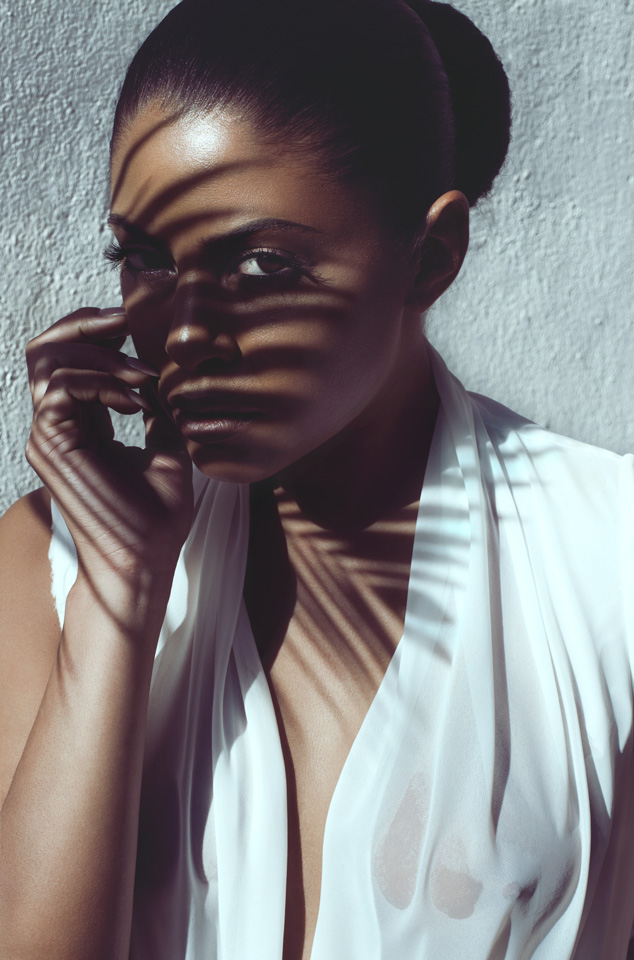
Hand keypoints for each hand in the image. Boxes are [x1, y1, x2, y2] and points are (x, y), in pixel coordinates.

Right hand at [25, 307, 192, 630]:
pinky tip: (135, 399)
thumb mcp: (169, 452)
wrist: (145, 561)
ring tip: (143, 376)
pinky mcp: (51, 444)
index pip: (70, 359)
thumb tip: (171, 381)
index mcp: (82, 425)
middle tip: (126, 322)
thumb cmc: (156, 519)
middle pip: (45, 348)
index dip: (97, 332)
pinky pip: (59, 386)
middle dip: (86, 324)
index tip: (137, 325)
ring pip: (46, 358)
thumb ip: (160, 415)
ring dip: (100, 354)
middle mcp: (57, 426)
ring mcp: (49, 435)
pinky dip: (100, 380)